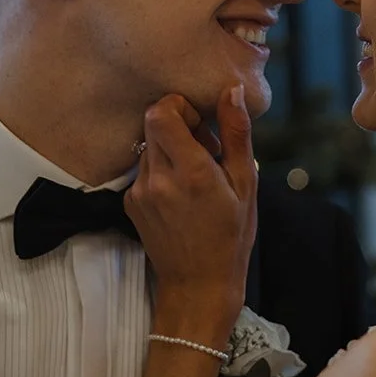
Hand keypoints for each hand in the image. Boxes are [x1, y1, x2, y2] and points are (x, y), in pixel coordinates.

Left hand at [125, 85, 256, 340]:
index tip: (201, 124)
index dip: (179, 106)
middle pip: (152, 123)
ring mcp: (140, 191)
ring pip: (148, 145)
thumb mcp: (245, 184)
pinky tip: (181, 194)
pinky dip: (161, 170)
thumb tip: (229, 91)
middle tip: (204, 147)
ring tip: (195, 174)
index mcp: (191, 171)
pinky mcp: (130, 202)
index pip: (161, 111)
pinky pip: (143, 169)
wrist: (198, 285)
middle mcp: (159, 178)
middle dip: (178, 124)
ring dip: (170, 148)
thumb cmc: (231, 236)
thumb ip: (236, 134)